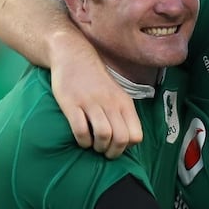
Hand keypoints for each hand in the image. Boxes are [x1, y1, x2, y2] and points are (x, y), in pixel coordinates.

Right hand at [50, 35, 142, 157]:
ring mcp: (91, 103)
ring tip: (93, 145)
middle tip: (104, 151)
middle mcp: (110, 103)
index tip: (117, 146)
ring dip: (98, 147)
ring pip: (103, 135)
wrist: (74, 56)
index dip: (127, 147)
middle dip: (112, 152)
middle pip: (121, 139)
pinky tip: (82, 139)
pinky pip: (81, 130)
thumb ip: (123, 114)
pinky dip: (82, 141)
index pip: (136, 135)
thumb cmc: (96, 80)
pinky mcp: (72, 104)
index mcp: (124, 103)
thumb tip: (127, 140)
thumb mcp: (117, 94)